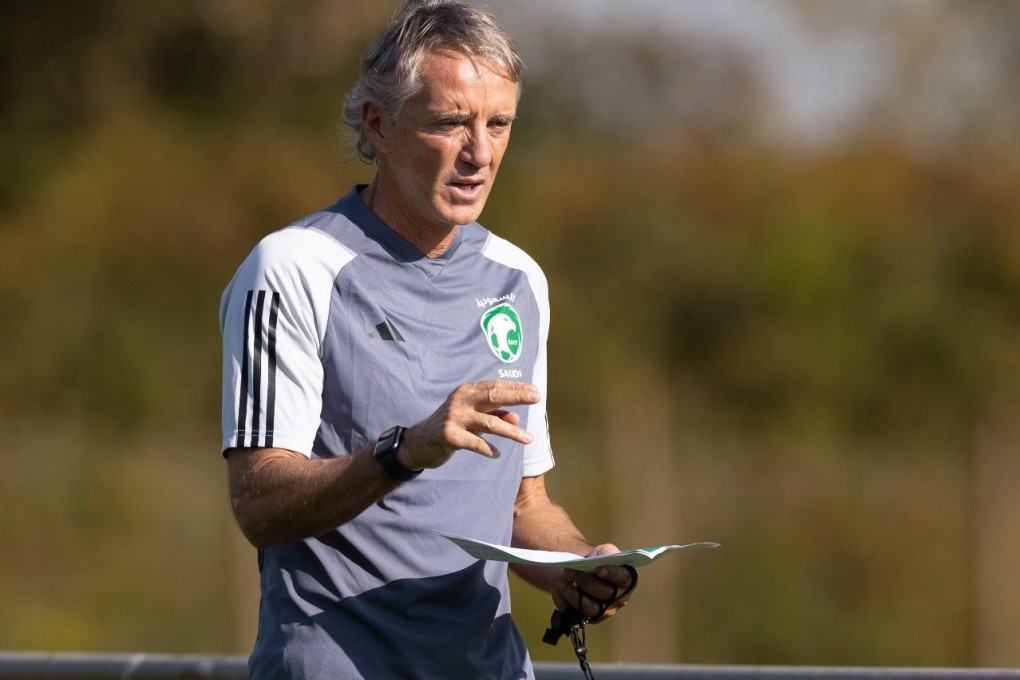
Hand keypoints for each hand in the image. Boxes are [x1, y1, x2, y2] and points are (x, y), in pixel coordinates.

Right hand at [399, 380, 539, 469]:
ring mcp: (454, 418)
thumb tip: (517, 418)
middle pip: (493, 396)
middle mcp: (461, 400)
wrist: (418, 443)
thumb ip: (493, 415)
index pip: (495, 386)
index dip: (516, 387)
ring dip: (511, 431)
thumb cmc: (451, 426)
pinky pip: (474, 443)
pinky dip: (488, 449)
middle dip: (517, 397)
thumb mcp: (473, 418)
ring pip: (489, 422)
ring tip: (528, 439)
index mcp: (467, 391)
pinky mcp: (449, 436)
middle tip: (537, 399)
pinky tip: (497, 454)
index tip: (535, 391)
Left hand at [551, 544, 636, 622]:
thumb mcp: (605, 551)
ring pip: (589, 608)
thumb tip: (604, 561)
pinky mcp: (588, 618)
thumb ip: (609, 553)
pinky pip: (575, 614)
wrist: (585, 571)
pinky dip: (563, 602)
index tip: (599, 569)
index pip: (623, 579)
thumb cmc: (598, 560)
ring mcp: (603, 611)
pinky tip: (557, 590)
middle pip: (604, 593)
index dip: (612, 574)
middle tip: (568, 570)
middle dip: (585, 581)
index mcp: (625, 581)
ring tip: (560, 581)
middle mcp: (618, 599)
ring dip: (572, 594)